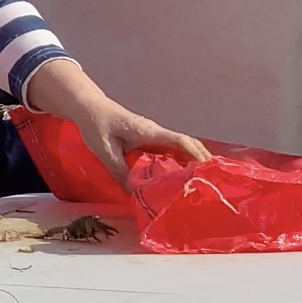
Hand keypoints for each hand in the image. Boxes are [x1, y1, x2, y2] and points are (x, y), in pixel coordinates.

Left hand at [22, 59, 208, 185]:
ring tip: (202, 180)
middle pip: (186, 144)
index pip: (179, 140)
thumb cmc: (96, 125)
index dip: (195, 154)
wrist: (88, 108)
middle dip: (201, 159)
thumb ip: (120, 172)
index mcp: (148, 131)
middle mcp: (155, 131)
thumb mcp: (105, 151)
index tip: (208, 168)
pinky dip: (180, 160)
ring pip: (180, 146)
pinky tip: (181, 175)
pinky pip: (169, 149)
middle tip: (212, 180)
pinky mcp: (148, 139)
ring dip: (192, 160)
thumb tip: (136, 194)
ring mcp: (153, 134)